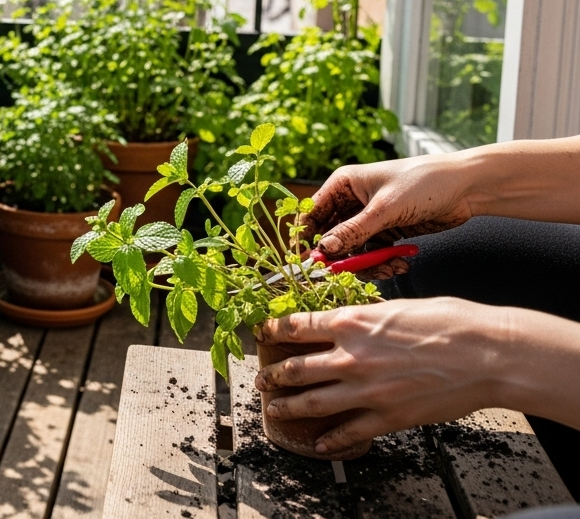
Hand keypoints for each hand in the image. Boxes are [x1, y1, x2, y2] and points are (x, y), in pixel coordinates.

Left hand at [253, 298, 505, 454]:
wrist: (490, 355)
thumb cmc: (452, 323)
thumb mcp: (397, 306)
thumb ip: (365, 318)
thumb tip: (348, 322)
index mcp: (351, 323)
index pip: (295, 326)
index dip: (272, 330)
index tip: (262, 333)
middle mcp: (350, 357)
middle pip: (295, 369)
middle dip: (273, 375)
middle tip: (262, 378)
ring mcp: (366, 391)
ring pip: (311, 403)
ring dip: (287, 407)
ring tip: (273, 409)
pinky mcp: (387, 417)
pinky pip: (348, 432)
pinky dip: (330, 440)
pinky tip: (319, 443)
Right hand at [302, 155, 476, 255]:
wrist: (466, 187)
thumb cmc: (423, 183)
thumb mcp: (385, 209)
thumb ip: (353, 232)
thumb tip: (323, 251)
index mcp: (342, 185)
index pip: (312, 215)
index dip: (308, 239)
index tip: (310, 263)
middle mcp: (351, 202)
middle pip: (331, 238)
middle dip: (341, 258)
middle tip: (350, 275)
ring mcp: (369, 219)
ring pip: (353, 251)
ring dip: (368, 264)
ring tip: (389, 268)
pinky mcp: (386, 232)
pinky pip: (373, 254)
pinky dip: (384, 263)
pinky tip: (401, 263)